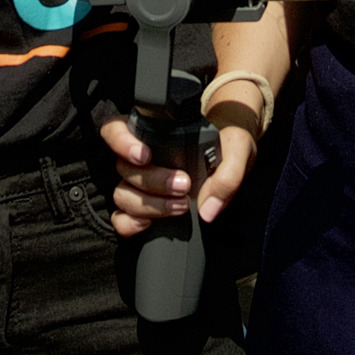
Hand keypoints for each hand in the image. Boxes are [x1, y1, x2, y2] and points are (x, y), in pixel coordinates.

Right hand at [100, 102, 261, 231]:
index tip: (144, 155)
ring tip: (180, 205)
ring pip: (123, 194)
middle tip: (183, 185)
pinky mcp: (142, 207)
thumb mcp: (238, 148)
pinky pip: (121, 218)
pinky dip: (129, 224)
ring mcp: (139, 184)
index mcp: (153, 132)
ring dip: (149, 204)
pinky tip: (149, 224)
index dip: (121, 142)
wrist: (232, 159)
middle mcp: (140, 157)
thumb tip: (207, 209)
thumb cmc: (229, 144)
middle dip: (153, 181)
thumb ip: (228, 173)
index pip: (116, 129)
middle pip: (124, 169)